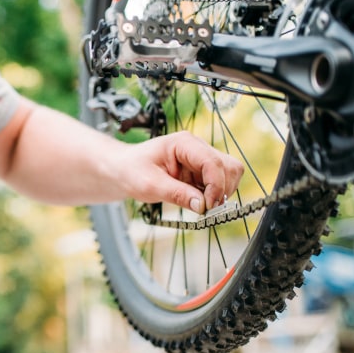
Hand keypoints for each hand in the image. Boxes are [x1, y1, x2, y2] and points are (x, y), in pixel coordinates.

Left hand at [119, 131, 243, 212]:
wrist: (123, 170)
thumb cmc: (132, 171)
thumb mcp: (150, 185)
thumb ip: (176, 194)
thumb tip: (202, 205)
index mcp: (184, 143)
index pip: (212, 162)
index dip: (215, 186)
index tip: (208, 206)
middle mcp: (197, 147)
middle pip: (228, 167)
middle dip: (222, 189)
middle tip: (206, 209)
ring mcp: (201, 158)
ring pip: (229, 174)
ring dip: (221, 193)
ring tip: (200, 205)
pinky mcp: (201, 171)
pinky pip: (220, 182)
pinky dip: (215, 195)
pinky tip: (198, 201)